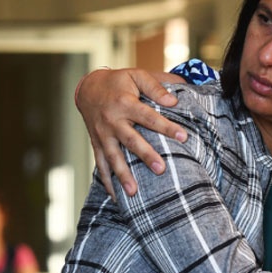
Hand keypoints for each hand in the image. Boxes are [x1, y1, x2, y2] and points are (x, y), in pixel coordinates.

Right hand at [75, 68, 185, 196]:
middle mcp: (112, 121)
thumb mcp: (137, 75)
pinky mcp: (97, 144)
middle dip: (145, 156)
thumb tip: (174, 101)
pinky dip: (107, 182)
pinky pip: (101, 165)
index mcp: (125, 103)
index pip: (149, 117)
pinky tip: (116, 197)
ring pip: (113, 157)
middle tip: (160, 169)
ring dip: (123, 176)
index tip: (183, 137)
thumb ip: (156, 87)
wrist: (88, 88)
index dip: (166, 127)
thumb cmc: (119, 82)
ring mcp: (103, 135)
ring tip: (134, 193)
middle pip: (130, 140)